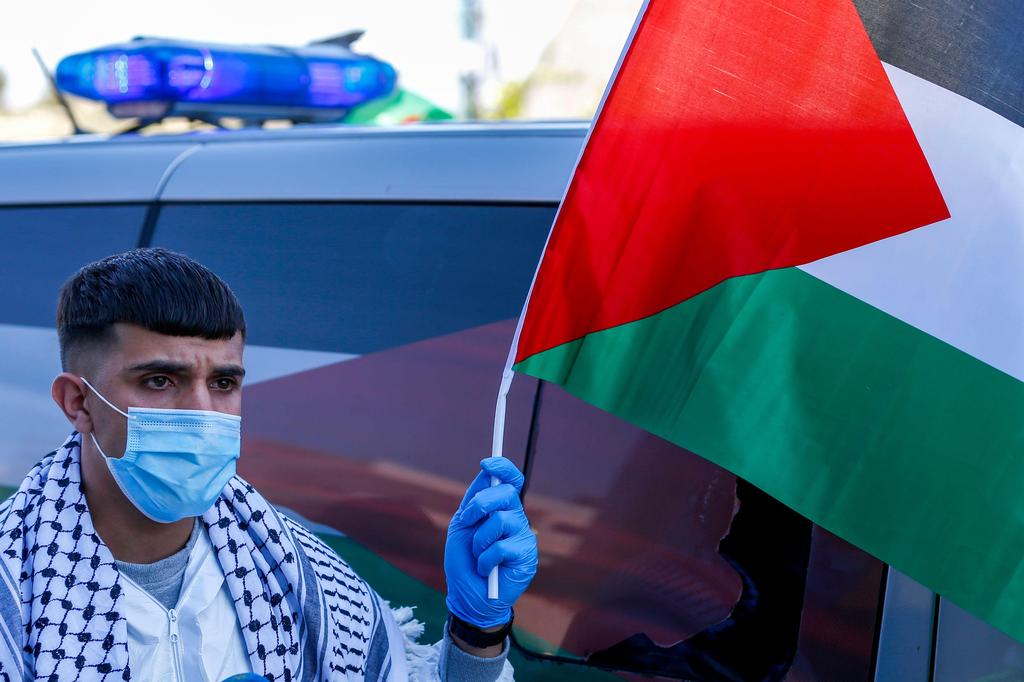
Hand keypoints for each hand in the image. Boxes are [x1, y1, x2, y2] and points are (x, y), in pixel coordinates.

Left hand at [444, 457, 537, 628]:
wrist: (468, 596)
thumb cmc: (465, 561)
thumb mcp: (462, 526)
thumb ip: (473, 501)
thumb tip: (485, 473)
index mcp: (501, 508)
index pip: (511, 481)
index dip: (503, 468)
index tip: (487, 463)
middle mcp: (516, 518)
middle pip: (506, 493)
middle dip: (480, 503)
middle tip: (468, 520)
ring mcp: (524, 536)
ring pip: (501, 520)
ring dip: (479, 539)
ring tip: (478, 555)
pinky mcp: (527, 556)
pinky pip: (502, 546)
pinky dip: (485, 558)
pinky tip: (486, 569)